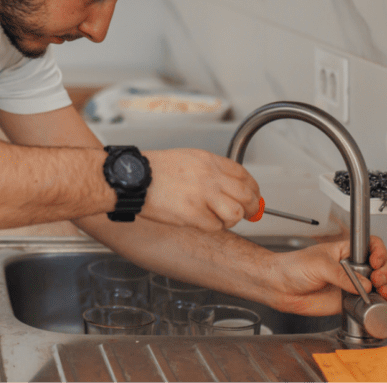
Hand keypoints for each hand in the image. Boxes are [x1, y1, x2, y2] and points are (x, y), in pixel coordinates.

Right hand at [141, 149, 260, 231]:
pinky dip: (211, 226)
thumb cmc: (154, 170)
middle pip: (247, 195)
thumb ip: (210, 170)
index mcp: (208, 160)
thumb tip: (230, 184)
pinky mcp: (193, 214)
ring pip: (235, 213)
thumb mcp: (187, 158)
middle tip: (246, 213)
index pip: (244, 175)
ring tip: (220, 218)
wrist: (133, 178)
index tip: (253, 197)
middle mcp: (210, 176)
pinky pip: (215, 226)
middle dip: (250, 207)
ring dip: (231, 219)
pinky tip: (200, 221)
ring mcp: (203, 195)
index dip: (253, 189)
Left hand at [269, 235, 386, 315]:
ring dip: (385, 287)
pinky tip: (376, 300)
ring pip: (379, 285)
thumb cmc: (293, 267)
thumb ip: (342, 275)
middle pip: (380, 266)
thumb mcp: (319, 265)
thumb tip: (364, 285)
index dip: (379, 251)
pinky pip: (369, 301)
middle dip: (385, 271)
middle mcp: (351, 267)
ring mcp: (352, 284)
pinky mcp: (349, 300)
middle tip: (377, 277)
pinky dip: (377, 302)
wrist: (280, 287)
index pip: (370, 245)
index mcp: (344, 252)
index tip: (376, 260)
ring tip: (379, 290)